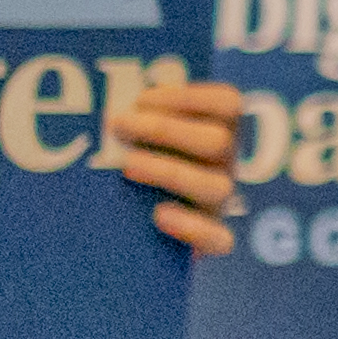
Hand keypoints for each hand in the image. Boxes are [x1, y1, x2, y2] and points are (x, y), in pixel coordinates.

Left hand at [109, 72, 251, 254]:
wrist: (132, 242)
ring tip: (127, 167)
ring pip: (217, 186)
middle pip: (220, 141)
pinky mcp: (210, 241)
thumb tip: (109, 108)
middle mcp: (224, 165)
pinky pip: (219, 239)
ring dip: (170, 171)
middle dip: (166, 129)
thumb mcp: (138, 142)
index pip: (228, 104)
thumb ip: (134, 122)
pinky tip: (159, 216)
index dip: (190, 96)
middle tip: (118, 125)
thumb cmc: (131, 172)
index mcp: (217, 131)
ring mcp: (219, 205)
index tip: (142, 99)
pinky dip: (192, 227)